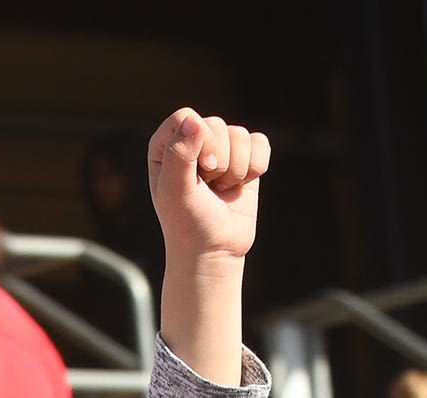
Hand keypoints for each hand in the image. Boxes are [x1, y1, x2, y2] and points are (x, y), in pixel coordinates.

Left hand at [147, 108, 269, 268]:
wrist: (213, 251)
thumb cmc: (187, 224)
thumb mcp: (175, 192)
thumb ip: (179, 154)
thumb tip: (194, 121)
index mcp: (166, 145)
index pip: (187, 117)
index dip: (198, 141)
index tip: (199, 171)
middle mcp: (192, 140)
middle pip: (217, 125)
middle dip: (218, 162)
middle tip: (208, 188)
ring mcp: (221, 148)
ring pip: (241, 135)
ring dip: (235, 171)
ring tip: (220, 191)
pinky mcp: (245, 157)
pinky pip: (260, 144)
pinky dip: (255, 168)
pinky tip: (239, 186)